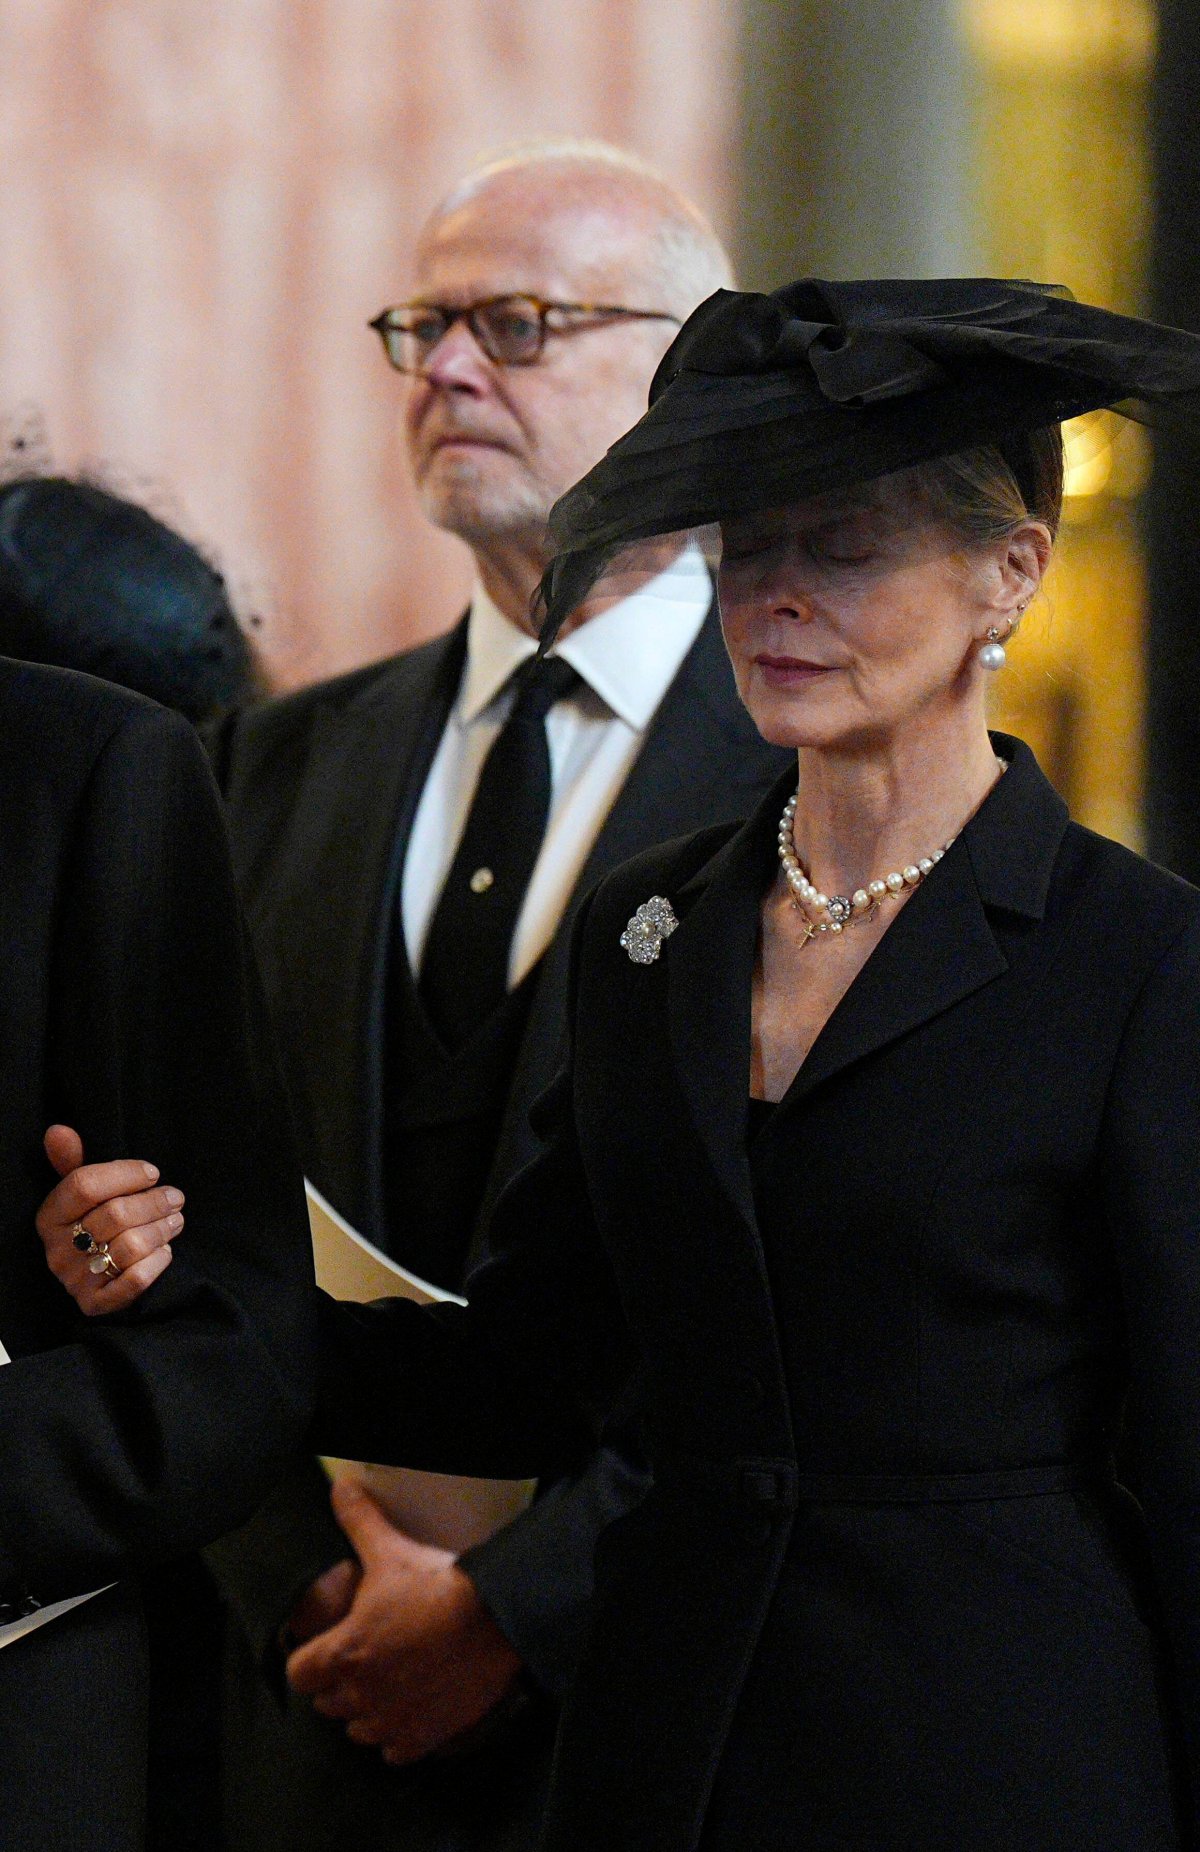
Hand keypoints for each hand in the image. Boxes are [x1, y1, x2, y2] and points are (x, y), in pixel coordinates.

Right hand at [37, 1124, 185, 1314]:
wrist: (94, 1279)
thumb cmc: (92, 1224)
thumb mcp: (81, 1194)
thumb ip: (73, 1162)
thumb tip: (58, 1130)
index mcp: (49, 1217)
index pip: (84, 1185)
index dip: (125, 1174)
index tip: (152, 1172)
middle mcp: (57, 1250)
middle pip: (114, 1215)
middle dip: (153, 1202)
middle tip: (176, 1196)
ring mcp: (75, 1280)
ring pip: (130, 1246)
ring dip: (162, 1229)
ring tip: (177, 1219)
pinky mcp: (97, 1304)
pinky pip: (136, 1280)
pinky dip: (157, 1262)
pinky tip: (166, 1251)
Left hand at [286, 1479, 523, 1763]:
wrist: (495, 1619)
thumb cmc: (438, 1586)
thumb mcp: (391, 1550)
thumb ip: (358, 1521)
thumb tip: (340, 1488)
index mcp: (343, 1653)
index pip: (299, 1673)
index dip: (310, 1657)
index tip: (327, 1645)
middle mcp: (360, 1696)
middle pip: (328, 1702)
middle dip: (341, 1681)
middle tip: (366, 1654)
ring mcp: (392, 1721)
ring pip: (360, 1729)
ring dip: (368, 1709)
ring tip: (389, 1681)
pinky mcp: (425, 1737)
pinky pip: (395, 1751)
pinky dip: (400, 1734)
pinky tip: (414, 1708)